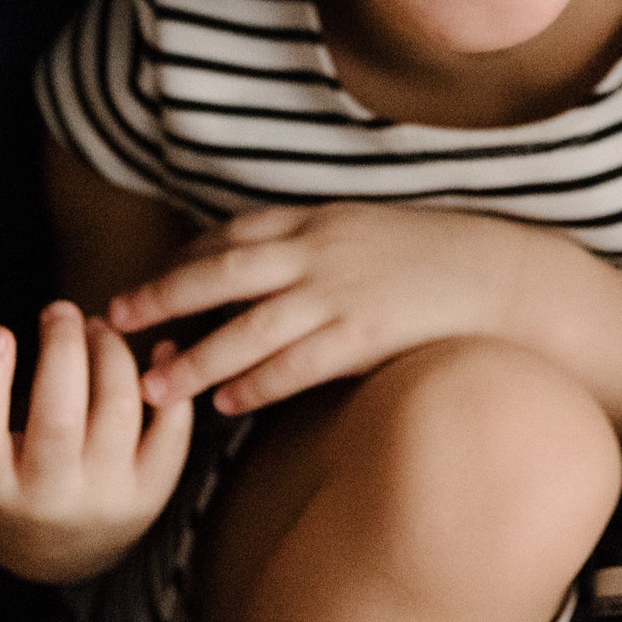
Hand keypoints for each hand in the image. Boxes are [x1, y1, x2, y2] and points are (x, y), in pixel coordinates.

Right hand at [0, 301, 191, 583]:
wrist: (62, 553)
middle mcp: (51, 499)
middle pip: (58, 420)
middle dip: (62, 352)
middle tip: (60, 310)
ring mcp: (106, 497)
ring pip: (118, 412)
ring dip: (113, 355)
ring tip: (97, 326)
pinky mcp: (153, 491)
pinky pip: (171, 430)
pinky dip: (169, 384)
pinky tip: (158, 349)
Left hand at [107, 203, 557, 414]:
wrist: (504, 275)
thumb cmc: (431, 259)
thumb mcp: (362, 233)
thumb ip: (311, 245)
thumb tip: (258, 269)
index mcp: (317, 218)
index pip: (230, 235)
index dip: (180, 262)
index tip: (141, 287)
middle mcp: (321, 249)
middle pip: (224, 270)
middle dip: (165, 294)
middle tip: (117, 319)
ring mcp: (344, 291)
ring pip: (252, 324)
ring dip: (198, 355)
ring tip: (156, 384)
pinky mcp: (368, 334)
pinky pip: (300, 362)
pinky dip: (258, 382)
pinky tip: (226, 403)